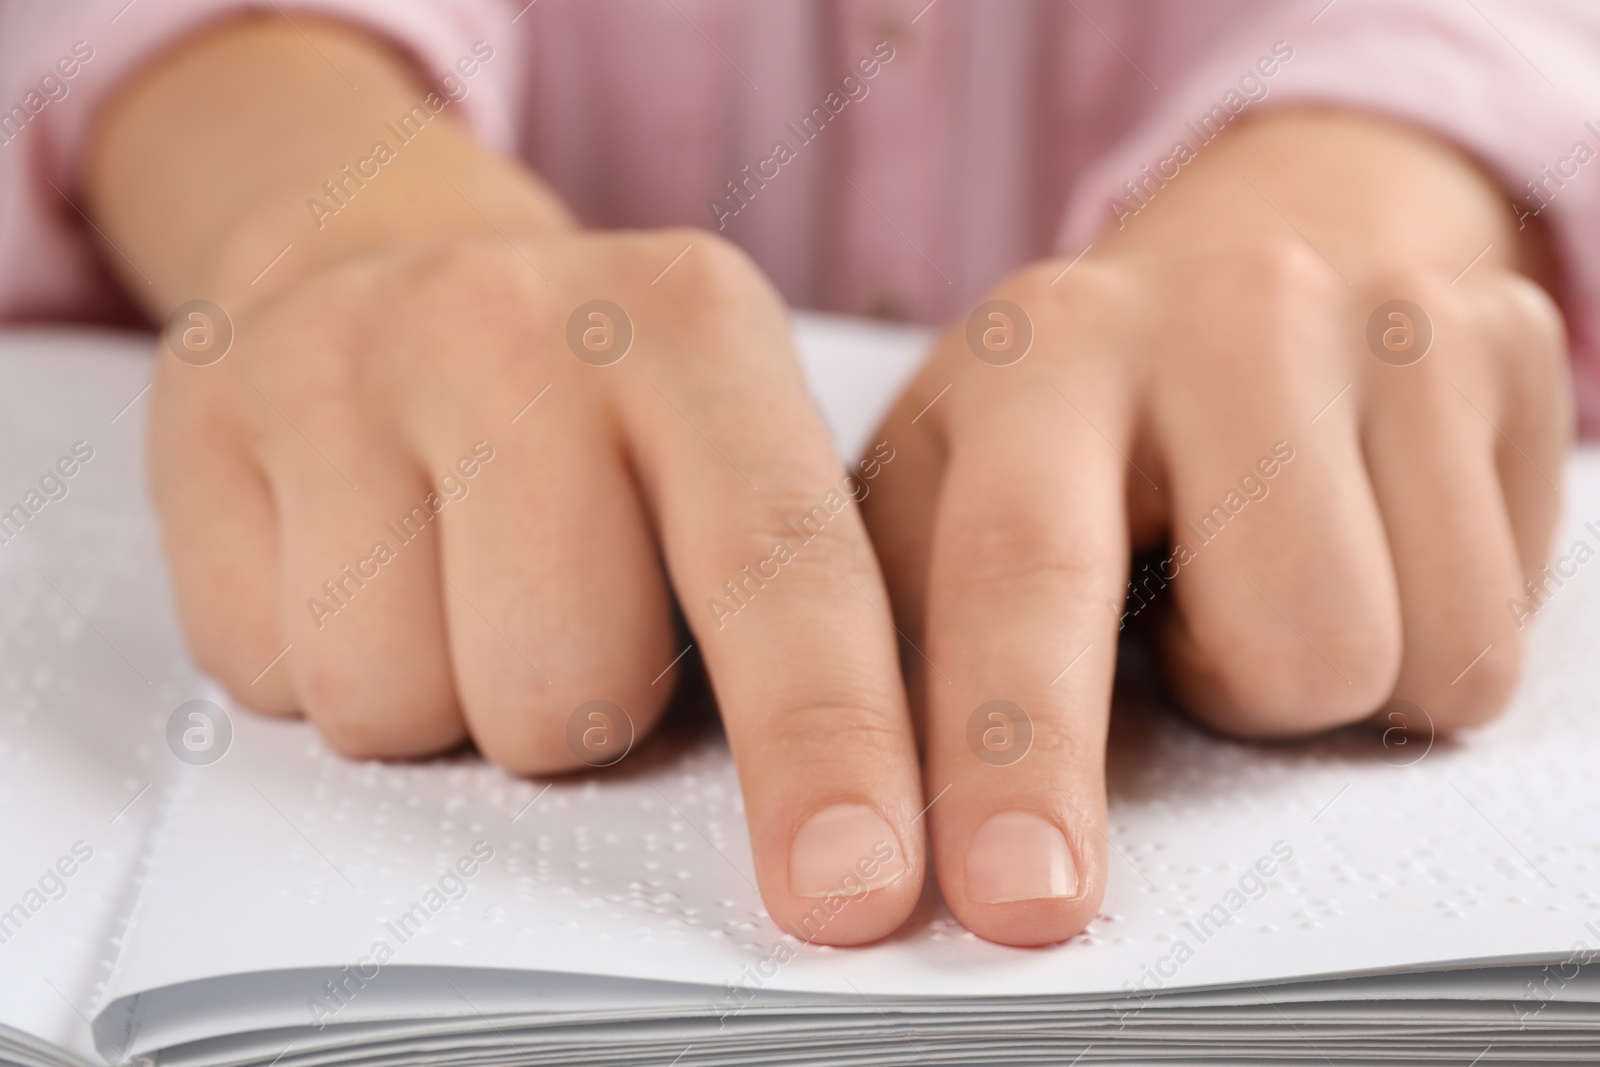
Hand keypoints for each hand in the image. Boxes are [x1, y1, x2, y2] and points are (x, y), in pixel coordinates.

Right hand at [90, 18, 927, 944]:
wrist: (383, 256)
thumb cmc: (591, 409)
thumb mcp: (730, 450)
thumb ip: (791, 609)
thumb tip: (826, 828)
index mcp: (700, 327)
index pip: (781, 566)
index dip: (822, 744)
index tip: (849, 886)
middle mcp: (525, 322)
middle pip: (565, 688)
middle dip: (576, 716)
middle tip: (568, 616)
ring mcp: (353, 357)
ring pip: (395, 700)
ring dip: (441, 697)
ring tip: (456, 582)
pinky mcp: (215, 412)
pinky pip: (268, 672)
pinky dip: (318, 663)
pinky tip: (353, 559)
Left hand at [862, 110, 1571, 946]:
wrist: (1238, 271)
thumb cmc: (1067, 436)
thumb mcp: (940, 501)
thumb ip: (903, 652)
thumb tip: (896, 851)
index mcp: (1037, 357)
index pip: (1023, 573)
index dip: (1016, 753)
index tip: (1011, 903)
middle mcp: (1218, 313)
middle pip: (1290, 646)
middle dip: (1237, 701)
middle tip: (1192, 650)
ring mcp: (1378, 317)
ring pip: (1412, 657)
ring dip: (1324, 677)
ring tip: (1257, 579)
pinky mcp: (1502, 340)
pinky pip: (1500, 621)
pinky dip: (1422, 633)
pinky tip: (1355, 548)